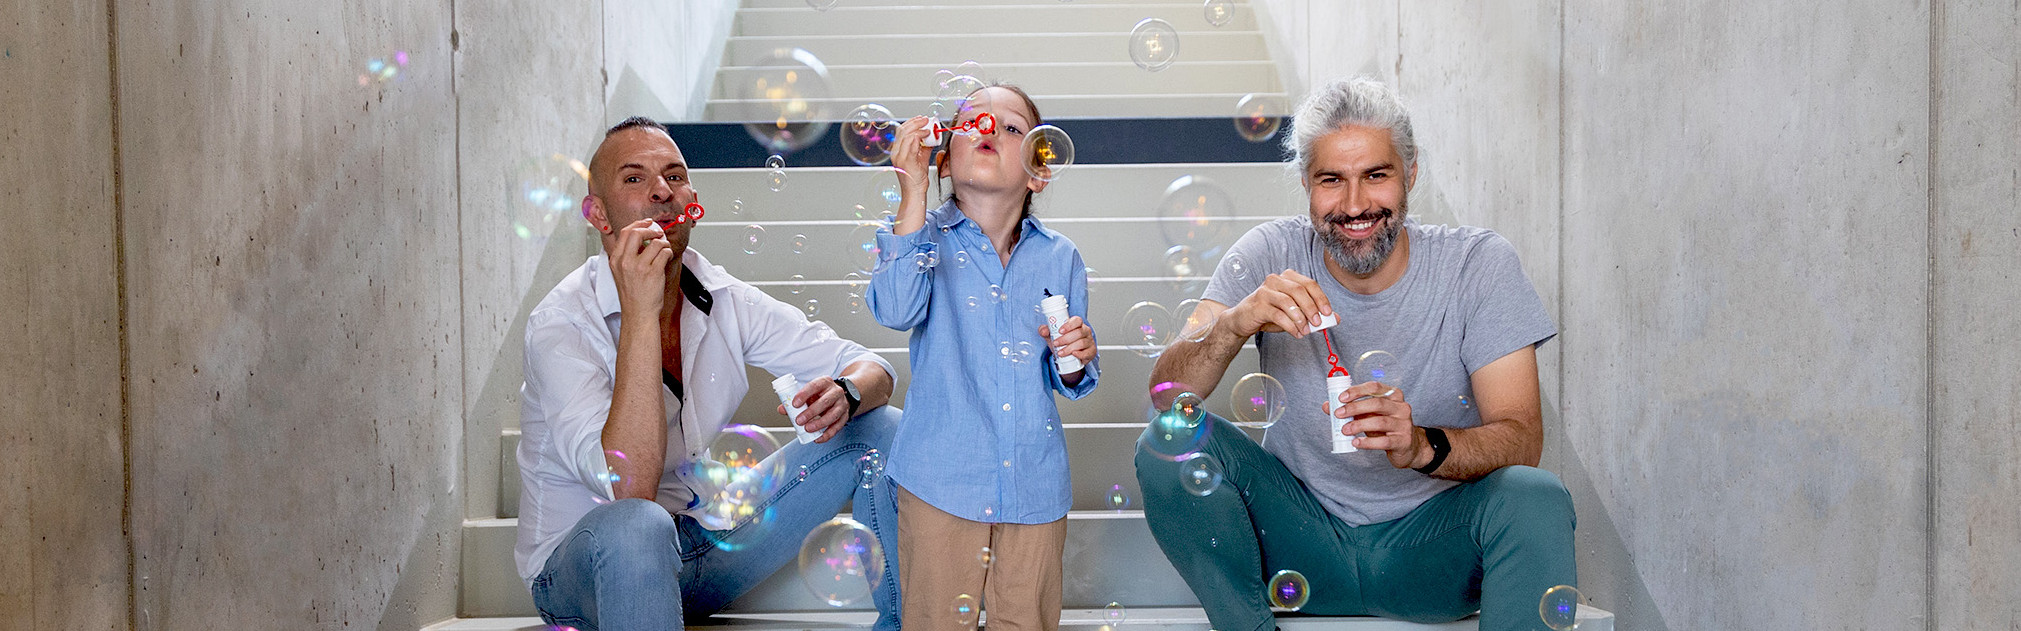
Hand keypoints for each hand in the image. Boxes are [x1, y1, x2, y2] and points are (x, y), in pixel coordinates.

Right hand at [611, 218, 672, 314]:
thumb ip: (627, 255)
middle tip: (658, 233)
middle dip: (651, 229)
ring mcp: (639, 267)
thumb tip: (642, 237)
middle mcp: (625, 262)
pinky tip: (667, 257)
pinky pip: (664, 252)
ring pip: (655, 242)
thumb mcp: (621, 272)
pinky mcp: (653, 272)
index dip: (638, 224)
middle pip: (637, 233)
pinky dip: (669, 252)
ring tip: (664, 250)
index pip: (624, 233)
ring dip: (663, 243)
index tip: (647, 223)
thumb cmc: (633, 295)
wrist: (638, 313)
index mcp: (615, 260)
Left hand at [776, 379, 851, 442]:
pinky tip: (818, 438)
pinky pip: (837, 427)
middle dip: (811, 412)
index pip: (814, 386)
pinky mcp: (845, 416)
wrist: (839, 396)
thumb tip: (782, 409)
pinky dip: (827, 434)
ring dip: (820, 424)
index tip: (794, 404)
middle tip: (799, 421)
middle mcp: (835, 392)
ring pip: (833, 415)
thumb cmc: (820, 395)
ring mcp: (842, 404)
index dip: (804, 395)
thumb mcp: (809, 393)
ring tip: (808, 429)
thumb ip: (795, 401)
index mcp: (824, 382)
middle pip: (825, 402)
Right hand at [887, 116, 935, 234]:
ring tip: (928, 125)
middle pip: (902, 129)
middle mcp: (896, 153)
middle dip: (916, 121)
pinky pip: (911, 142)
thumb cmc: (917, 179)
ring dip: (919, 126)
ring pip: (906, 133)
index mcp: (898, 151)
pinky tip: (927, 135)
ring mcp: (899, 156)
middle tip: (927, 119)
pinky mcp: (906, 161)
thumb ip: (925, 147)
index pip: (901, 131)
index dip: (912, 122)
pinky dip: (920, 135)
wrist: (915, 193)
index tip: (922, 119)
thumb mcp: (921, 159)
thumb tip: (931, 136)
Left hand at [1037, 316, 1095, 370]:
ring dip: (1069, 348)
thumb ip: (1046, 331)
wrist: (1068, 358)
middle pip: (1078, 332)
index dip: (1069, 325)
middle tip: (1056, 343)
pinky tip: (1073, 354)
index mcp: (1077, 324)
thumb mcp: (1053, 336)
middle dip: (1065, 339)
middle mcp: (1085, 331)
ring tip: (1060, 352)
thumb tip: (1043, 330)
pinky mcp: (1091, 351)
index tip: (1060, 331)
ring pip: (1081, 343)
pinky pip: (1087, 353)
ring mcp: (1089, 341)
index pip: (1077, 320)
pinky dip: (1079, 354)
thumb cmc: (1062, 343)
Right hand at [1222, 269, 1332, 338]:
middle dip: (1312, 308)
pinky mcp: (1258, 304)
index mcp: (1287, 277)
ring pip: (1288, 301)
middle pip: (1300, 291)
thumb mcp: (1294, 312)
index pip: (1309, 284)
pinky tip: (1296, 332)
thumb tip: (1334, 318)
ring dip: (1301, 318)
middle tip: (1319, 323)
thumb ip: (1313, 313)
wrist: (1242, 320)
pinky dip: (1290, 325)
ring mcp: (1265, 291)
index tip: (1329, 313)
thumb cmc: (1269, 313)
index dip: (1321, 298)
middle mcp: (1276, 280)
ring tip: (1306, 331)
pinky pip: (1278, 314)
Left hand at [1333, 382, 1426, 468]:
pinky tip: (1356, 442)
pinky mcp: (1403, 441)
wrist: (1408, 447)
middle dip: (1354, 408)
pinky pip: (1383, 441)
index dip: (1357, 391)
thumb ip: (1351, 410)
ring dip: (1359, 425)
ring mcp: (1404, 424)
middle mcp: (1402, 407)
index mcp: (1394, 395)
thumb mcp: (1369, 415)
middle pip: (1377, 403)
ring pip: (1380, 422)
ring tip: (1345, 430)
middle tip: (1338, 414)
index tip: (1341, 398)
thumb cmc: (1386, 428)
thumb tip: (1328, 405)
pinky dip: (1367, 442)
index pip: (1374, 387)